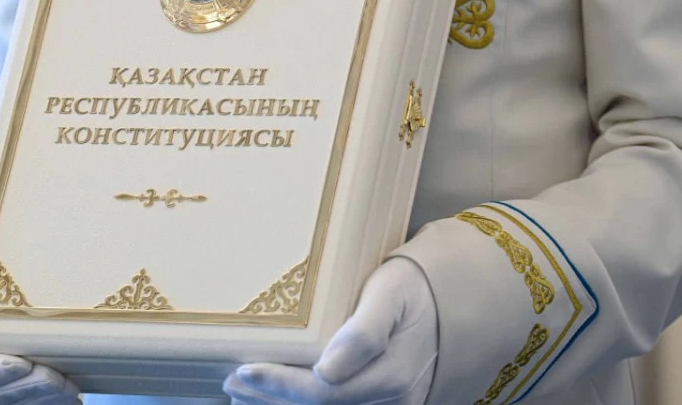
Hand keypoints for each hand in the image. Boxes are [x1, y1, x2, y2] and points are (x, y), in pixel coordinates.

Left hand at [223, 257, 437, 404]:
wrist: (449, 299)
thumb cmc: (412, 288)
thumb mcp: (390, 294)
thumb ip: (364, 332)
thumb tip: (327, 368)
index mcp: (392, 374)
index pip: (323, 392)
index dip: (281, 385)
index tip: (246, 370)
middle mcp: (393, 399)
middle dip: (271, 399)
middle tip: (232, 382)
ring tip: (243, 394)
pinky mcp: (384, 404)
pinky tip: (274, 401)